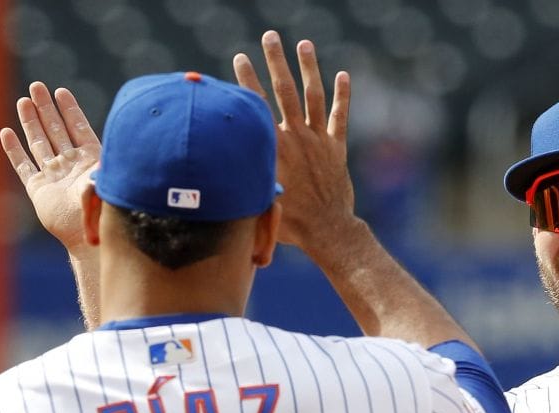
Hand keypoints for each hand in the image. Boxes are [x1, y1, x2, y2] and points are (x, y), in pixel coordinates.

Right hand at [0, 82, 101, 250]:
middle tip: (37, 86)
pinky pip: (23, 166)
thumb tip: (106, 151)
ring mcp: (53, 176)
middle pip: (55, 130)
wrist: (87, 237)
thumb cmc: (102, 211)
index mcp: (90, 160)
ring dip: (31, 122)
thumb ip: (102, 166)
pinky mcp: (38, 190)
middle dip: (46, 108)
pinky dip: (14, 150)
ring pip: (39, 143)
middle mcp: (70, 165)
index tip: (61, 91)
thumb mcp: (105, 182)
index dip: (69, 110)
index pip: (78, 128)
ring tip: (23, 100)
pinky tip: (6, 133)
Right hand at [232, 31, 357, 254]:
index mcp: (274, 146)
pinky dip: (342, 95)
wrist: (326, 231)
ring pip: (313, 96)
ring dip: (308, 67)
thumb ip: (242, 177)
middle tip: (270, 36)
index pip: (257, 105)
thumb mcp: (257, 198)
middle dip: (275, 60)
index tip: (239, 57)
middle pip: (284, 90)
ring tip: (303, 44)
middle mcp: (296, 136)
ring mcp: (318, 140)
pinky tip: (342, 74)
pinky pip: (339, 117)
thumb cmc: (288, 222)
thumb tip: (216, 167)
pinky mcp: (336, 149)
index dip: (247, 79)